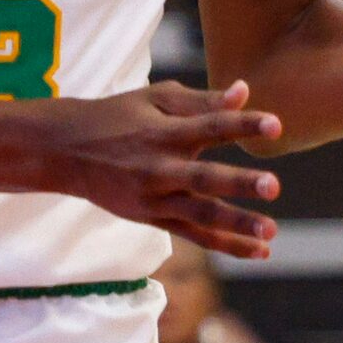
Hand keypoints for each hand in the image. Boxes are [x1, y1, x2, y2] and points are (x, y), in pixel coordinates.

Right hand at [39, 80, 283, 257]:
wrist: (67, 150)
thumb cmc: (118, 116)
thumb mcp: (155, 99)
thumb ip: (202, 100)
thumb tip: (245, 92)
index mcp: (163, 131)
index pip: (209, 125)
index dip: (242, 123)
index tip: (276, 124)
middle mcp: (160, 167)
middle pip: (203, 178)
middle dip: (239, 183)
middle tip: (273, 186)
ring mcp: (155, 197)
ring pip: (200, 215)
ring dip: (236, 225)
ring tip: (271, 232)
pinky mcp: (153, 218)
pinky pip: (194, 235)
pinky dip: (227, 244)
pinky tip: (260, 251)